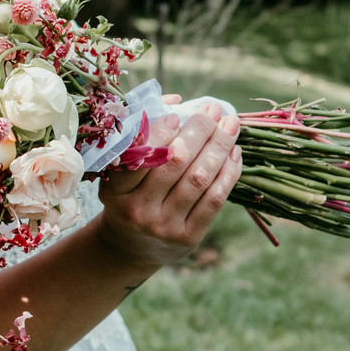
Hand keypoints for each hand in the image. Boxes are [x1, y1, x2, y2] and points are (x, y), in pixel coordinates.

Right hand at [95, 99, 241, 274]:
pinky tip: (234, 153)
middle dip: (199, 130)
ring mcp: (164, 226)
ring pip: (199, 179)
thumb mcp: (119, 175)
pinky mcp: (188, 237)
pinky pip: (214, 200)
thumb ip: (141, 137)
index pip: (141, 157)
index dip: (161, 133)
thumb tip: (175, 102)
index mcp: (115, 192)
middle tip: (213, 110)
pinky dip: (228, 173)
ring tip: (230, 125)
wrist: (131, 248)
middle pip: (176, 163)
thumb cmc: (128, 198)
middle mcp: (137, 211)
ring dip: (219, 147)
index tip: (178, 114)